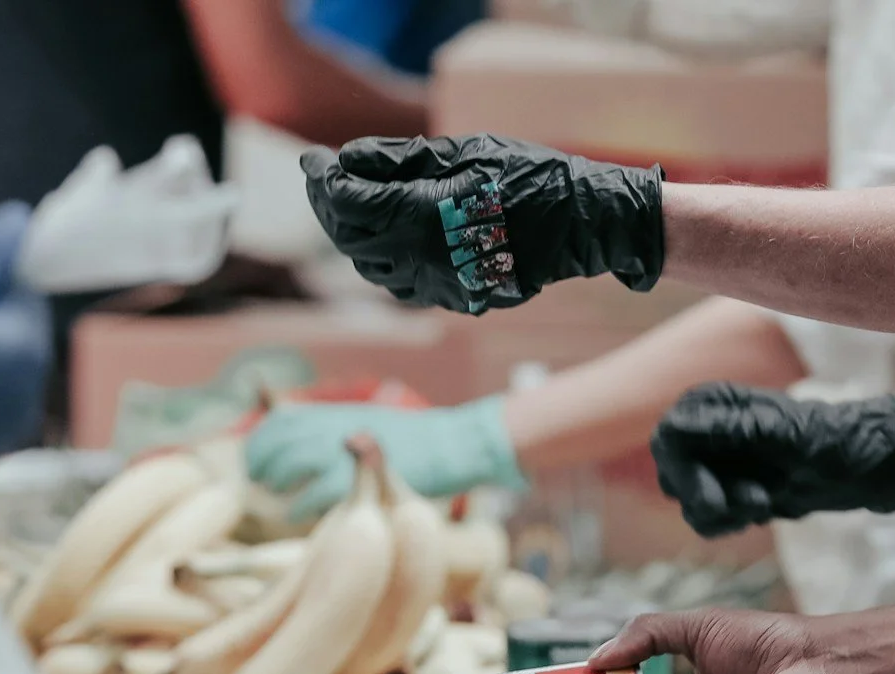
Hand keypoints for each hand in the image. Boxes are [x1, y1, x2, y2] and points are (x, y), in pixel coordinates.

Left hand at [246, 397, 521, 517]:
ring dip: (275, 481)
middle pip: (277, 441)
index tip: (255, 462)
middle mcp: (335, 426)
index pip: (279, 420)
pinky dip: (298, 507)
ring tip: (276, 496)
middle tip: (259, 482)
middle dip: (261, 463)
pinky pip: (313, 494)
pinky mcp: (359, 479)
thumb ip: (338, 434)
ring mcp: (347, 451)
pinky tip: (296, 517)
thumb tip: (307, 443)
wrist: (451, 446)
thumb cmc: (413, 444)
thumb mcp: (370, 425)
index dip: (260, 442)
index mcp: (336, 414)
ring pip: (289, 462)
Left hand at [299, 135, 662, 315]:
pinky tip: (386, 237)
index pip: (348, 202)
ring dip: (352, 236)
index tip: (312, 159)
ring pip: (371, 268)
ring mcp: (440, 287)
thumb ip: (398, 159)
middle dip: (329, 207)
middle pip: (350, 239)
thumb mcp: (461, 152)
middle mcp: (422, 261)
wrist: (582, 223)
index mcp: (421, 218)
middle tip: (323, 178)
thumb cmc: (529, 176)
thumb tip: (348, 160)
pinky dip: (382, 259)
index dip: (322, 179)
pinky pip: (402, 285)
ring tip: (350, 204)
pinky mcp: (456, 299)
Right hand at [652, 385, 894, 537]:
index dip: (684, 474)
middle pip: (672, 476)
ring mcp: (713, 462)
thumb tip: (676, 429)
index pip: (669, 439)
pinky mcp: (726, 490)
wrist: (860, 469)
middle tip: (756, 503)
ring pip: (688, 504)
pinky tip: (763, 511)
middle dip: (708, 499)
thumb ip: (732, 431)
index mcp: (714, 404)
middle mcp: (706, 430)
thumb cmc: (829, 440)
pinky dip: (731, 523)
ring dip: (726, 514)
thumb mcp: (784, 435)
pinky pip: (706, 519)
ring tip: (766, 503)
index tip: (715, 501)